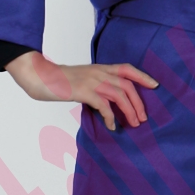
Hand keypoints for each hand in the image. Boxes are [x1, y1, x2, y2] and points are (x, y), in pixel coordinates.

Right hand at [5, 51, 158, 130]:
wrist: (40, 76)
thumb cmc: (59, 81)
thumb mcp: (81, 79)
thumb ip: (95, 85)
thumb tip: (106, 102)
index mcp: (99, 68)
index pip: (126, 68)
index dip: (142, 76)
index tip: (155, 85)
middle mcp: (98, 72)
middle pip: (127, 85)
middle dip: (138, 102)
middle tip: (142, 118)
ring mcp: (91, 81)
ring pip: (119, 94)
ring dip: (129, 111)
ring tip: (132, 124)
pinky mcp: (84, 91)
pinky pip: (104, 105)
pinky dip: (110, 117)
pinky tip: (112, 126)